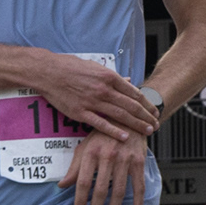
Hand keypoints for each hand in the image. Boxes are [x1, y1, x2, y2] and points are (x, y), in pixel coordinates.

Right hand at [33, 53, 156, 141]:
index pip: (134, 93)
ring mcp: (92, 102)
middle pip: (131, 106)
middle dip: (146, 117)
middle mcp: (104, 89)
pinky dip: (114, 131)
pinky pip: (101, 124)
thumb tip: (129, 80)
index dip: (147, 104)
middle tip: (156, 125)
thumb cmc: (71, 67)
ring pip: (120, 115)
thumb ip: (113, 76)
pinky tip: (125, 137)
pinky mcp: (80, 112)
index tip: (154, 111)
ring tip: (147, 131)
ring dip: (136, 125)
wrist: (48, 72)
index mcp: (109, 76)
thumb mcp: (95, 66)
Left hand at [60, 128, 146, 204]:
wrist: (127, 118)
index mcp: (91, 152)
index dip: (80, 199)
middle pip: (100, 189)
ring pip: (119, 191)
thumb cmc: (102, 134)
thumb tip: (62, 186)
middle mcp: (107, 156)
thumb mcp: (85, 146)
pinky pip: (139, 186)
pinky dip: (138, 203)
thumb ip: (74, 167)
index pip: (83, 181)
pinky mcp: (139, 161)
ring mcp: (125, 159)